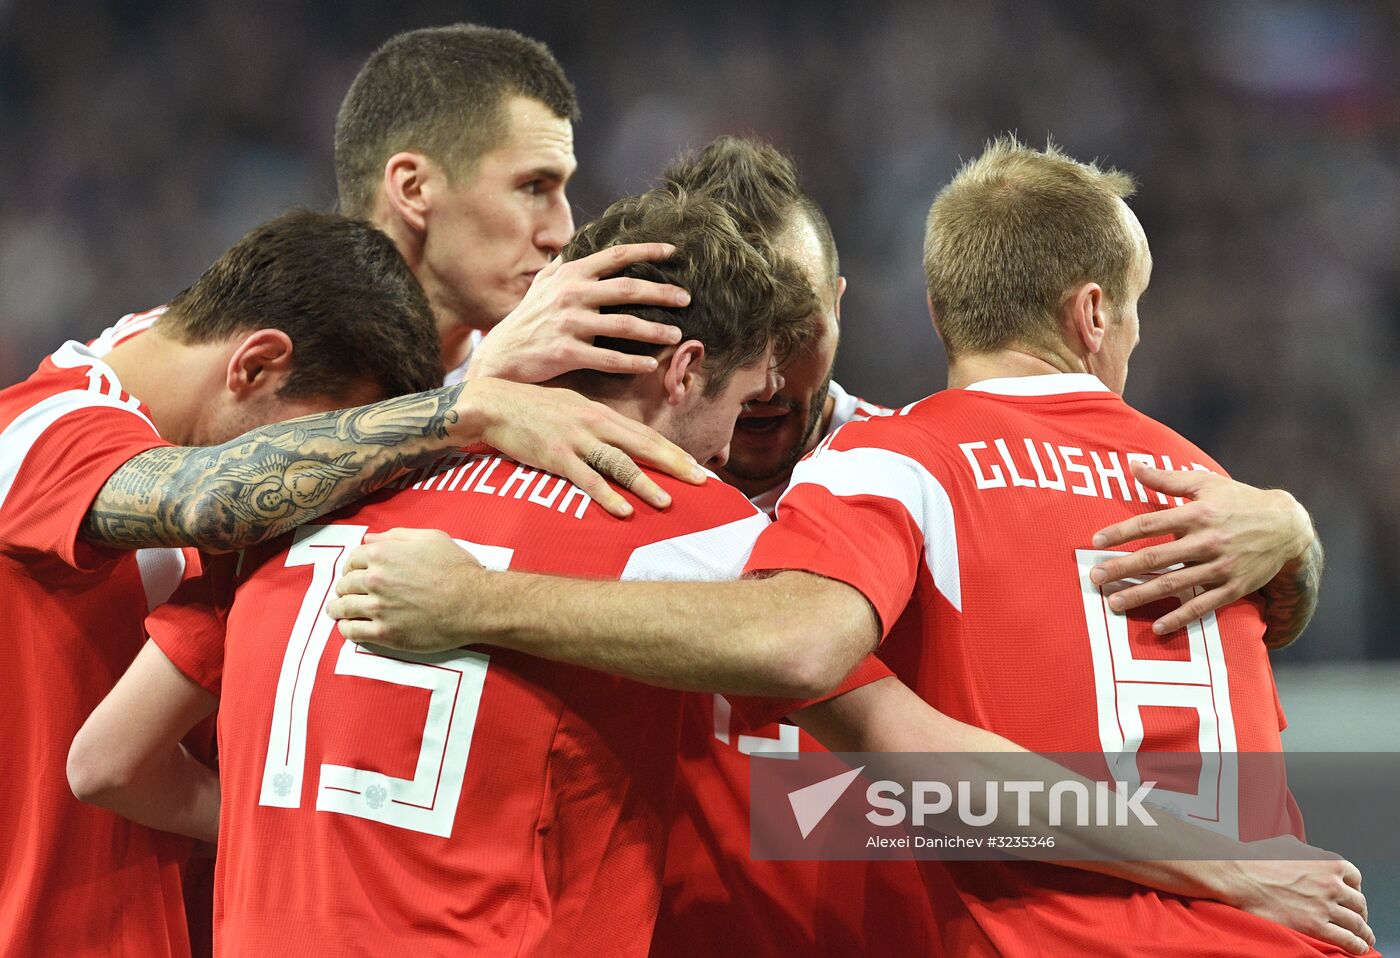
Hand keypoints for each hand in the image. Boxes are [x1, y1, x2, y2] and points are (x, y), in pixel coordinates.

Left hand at [328, 528, 487, 653]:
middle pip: (344, 583)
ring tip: (338, 611)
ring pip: (343, 608)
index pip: (352, 559)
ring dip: (337, 608)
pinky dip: (346, 629)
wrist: (474, 603)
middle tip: (347, 593)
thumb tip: (369, 538)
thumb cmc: (456, 568)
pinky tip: (348, 627)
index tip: (355, 573)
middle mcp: (375, 579)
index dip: (352, 566)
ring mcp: (378, 608)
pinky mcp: (384, 633)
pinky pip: (352, 632)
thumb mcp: (430, 538)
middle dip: (345, 587)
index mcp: (383, 554)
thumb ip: (396, 535)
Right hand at [455, 377, 704, 518]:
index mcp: (600, 412)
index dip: (671, 450)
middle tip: (700, 481)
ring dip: (645, 484)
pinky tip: (624, 510)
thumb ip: (597, 421)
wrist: (493, 404)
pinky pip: (586, 479)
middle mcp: (594, 424)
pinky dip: (607, 496)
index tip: (694, 464)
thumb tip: (620, 437)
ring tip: (667, 501)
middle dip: (674, 464)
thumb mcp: (572, 406)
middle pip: (643, 446)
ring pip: (619, 464)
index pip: (644, 433)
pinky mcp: (556, 457)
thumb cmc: (532, 407)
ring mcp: (576, 440)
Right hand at [468, 243, 689, 382]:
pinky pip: (607, 358)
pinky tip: (651, 364)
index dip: (646, 251)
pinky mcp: (566, 352)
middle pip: (627, 289)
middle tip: (686, 298)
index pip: (615, 256)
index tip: (673, 251)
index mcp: (570, 275)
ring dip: (654, 330)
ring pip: (622, 325)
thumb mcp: (541, 285)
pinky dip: (632, 362)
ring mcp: (568, 324)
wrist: (501, 356)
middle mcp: (571, 295)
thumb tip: (578, 245)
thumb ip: (563, 265)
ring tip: (677, 334)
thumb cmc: (526, 319)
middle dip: (661, 292)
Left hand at [1088, 462, 1313, 633]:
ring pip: (1174, 584)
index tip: (1096, 540)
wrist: (1287, 526)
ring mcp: (1221, 567)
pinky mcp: (1233, 588)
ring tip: (1114, 604)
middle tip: (1095, 578)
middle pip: (1157, 557)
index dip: (1122, 531)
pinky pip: (1203, 606)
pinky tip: (1158, 627)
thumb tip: (1132, 465)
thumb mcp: (1205, 483)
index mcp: (1198, 513)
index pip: (1151, 522)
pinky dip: (1181, 617)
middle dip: (1122, 568)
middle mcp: (1208, 541)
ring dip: (1141, 596)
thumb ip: (1166, 479)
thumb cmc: (1239, 501)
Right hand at [1223, 836, 1372, 955]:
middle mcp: (1331, 884)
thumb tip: (1312, 855)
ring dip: (1364, 932)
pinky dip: (1356, 946)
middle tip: (1358, 919)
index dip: (1355, 890)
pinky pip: (1346, 940)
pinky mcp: (1315, 926)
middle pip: (1359, 903)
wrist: (1238, 876)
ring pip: (1357, 923)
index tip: (1352, 897)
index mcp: (1328, 862)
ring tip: (1364, 938)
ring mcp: (1324, 906)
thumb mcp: (1288, 845)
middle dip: (1360, 912)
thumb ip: (1308, 851)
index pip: (1355, 878)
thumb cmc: (1256, 859)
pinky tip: (1357, 948)